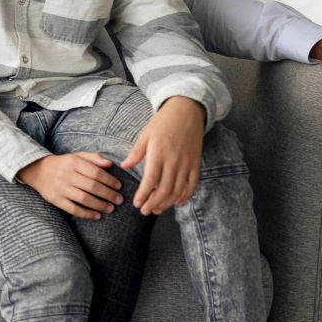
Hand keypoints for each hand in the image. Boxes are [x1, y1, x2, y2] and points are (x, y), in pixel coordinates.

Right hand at [17, 153, 123, 219]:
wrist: (38, 171)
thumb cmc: (64, 164)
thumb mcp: (77, 156)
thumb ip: (94, 158)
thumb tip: (110, 164)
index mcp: (73, 162)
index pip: (96, 172)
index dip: (109, 180)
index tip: (119, 186)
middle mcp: (66, 175)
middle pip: (92, 186)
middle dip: (108, 194)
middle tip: (119, 200)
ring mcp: (60, 188)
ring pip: (84, 199)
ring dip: (100, 205)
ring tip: (111, 208)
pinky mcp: (55, 199)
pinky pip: (73, 209)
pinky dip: (86, 214)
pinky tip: (97, 216)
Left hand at [120, 96, 205, 214]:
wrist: (188, 110)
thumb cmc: (164, 122)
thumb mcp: (146, 134)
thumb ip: (136, 152)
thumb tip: (124, 166)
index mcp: (159, 152)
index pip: (151, 179)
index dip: (144, 194)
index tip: (137, 204)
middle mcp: (174, 160)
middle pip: (165, 188)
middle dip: (154, 203)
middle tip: (144, 211)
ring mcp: (187, 163)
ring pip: (178, 189)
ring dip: (167, 203)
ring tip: (156, 210)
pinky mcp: (196, 163)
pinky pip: (192, 184)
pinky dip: (185, 195)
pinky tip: (177, 202)